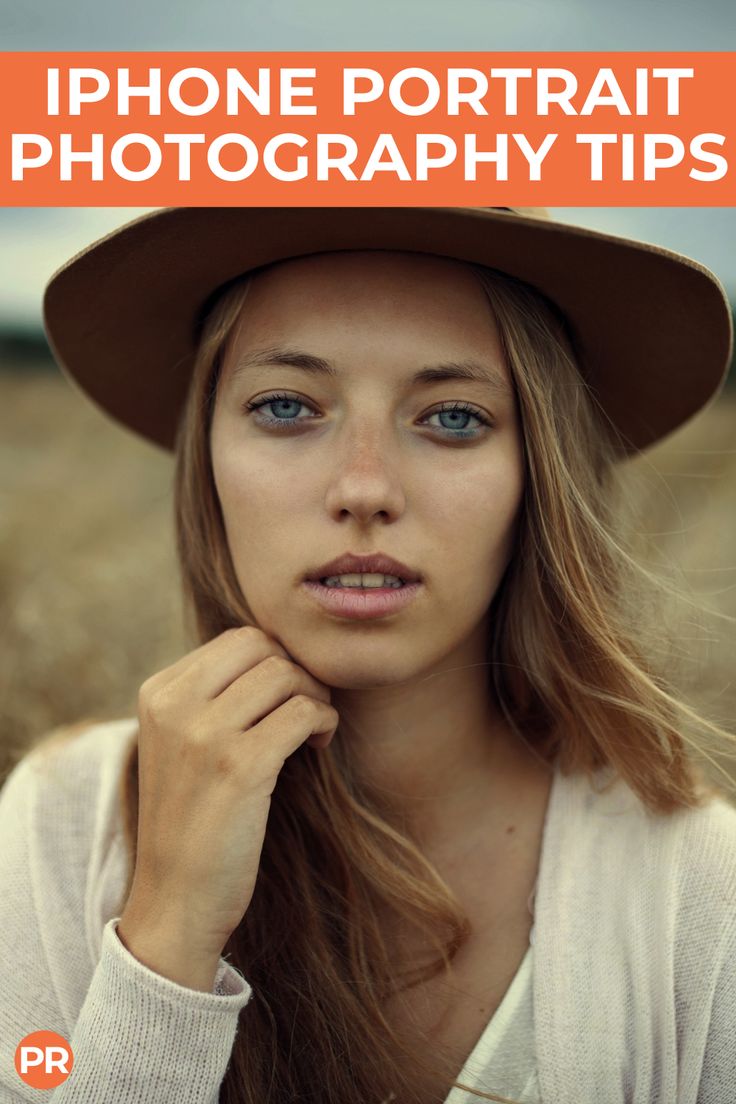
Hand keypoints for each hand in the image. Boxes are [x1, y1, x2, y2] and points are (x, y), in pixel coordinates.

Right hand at [117, 626, 337, 980]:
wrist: (176, 898)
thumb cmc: (193, 818)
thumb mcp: (181, 743)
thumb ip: (213, 695)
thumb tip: (280, 652)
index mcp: (158, 693)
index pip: (239, 640)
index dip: (277, 661)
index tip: (287, 696)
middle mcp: (175, 705)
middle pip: (264, 648)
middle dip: (298, 672)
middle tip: (308, 708)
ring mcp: (204, 734)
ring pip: (286, 676)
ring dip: (315, 696)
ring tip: (314, 729)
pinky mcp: (240, 766)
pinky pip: (303, 713)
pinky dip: (323, 722)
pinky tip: (319, 746)